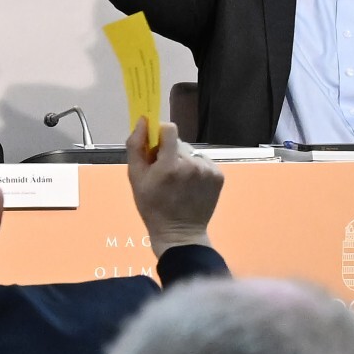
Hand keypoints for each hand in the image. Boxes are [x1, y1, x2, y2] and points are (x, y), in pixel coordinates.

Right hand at [124, 116, 223, 250]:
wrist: (179, 232)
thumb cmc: (152, 206)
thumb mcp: (135, 178)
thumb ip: (136, 147)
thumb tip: (142, 120)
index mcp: (169, 166)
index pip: (169, 129)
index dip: (160, 134)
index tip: (155, 146)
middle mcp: (191, 165)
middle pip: (178, 143)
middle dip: (169, 153)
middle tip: (163, 173)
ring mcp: (208, 170)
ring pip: (190, 153)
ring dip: (183, 161)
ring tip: (178, 182)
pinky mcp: (218, 175)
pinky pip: (203, 162)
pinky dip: (196, 169)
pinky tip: (190, 185)